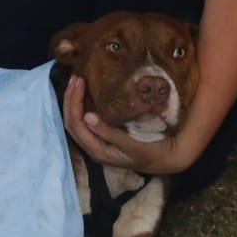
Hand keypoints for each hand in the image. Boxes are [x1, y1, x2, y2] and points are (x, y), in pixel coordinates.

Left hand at [62, 75, 199, 174]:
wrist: (166, 158)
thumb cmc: (152, 152)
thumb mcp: (134, 145)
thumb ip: (110, 133)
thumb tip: (87, 117)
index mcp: (98, 151)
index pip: (76, 126)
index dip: (74, 103)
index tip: (80, 82)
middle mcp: (94, 148)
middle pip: (72, 123)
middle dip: (70, 100)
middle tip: (76, 78)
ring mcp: (97, 142)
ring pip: (76, 122)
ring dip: (73, 102)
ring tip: (76, 82)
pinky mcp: (103, 137)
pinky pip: (84, 121)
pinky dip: (81, 106)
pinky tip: (84, 94)